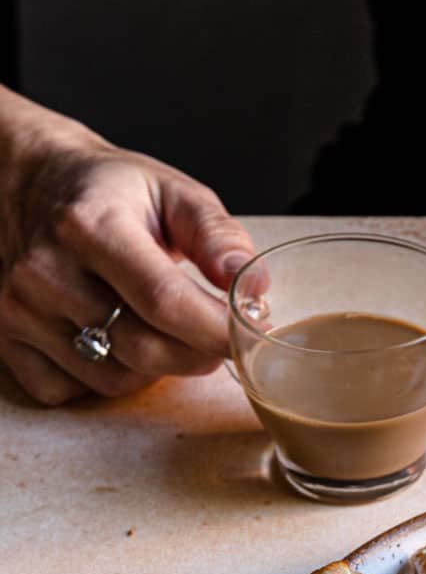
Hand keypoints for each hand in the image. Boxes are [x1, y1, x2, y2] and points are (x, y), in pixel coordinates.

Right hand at [0, 89, 255, 403]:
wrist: (26, 182)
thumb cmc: (106, 190)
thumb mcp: (171, 191)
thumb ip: (218, 236)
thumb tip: (252, 286)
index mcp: (91, 225)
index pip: (164, 301)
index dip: (214, 329)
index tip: (246, 334)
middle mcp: (46, 271)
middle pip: (142, 349)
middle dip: (195, 355)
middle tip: (213, 337)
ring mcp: (19, 310)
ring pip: (113, 379)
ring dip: (152, 367)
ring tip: (159, 328)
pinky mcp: (5, 339)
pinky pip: (69, 391)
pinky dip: (102, 377)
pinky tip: (110, 340)